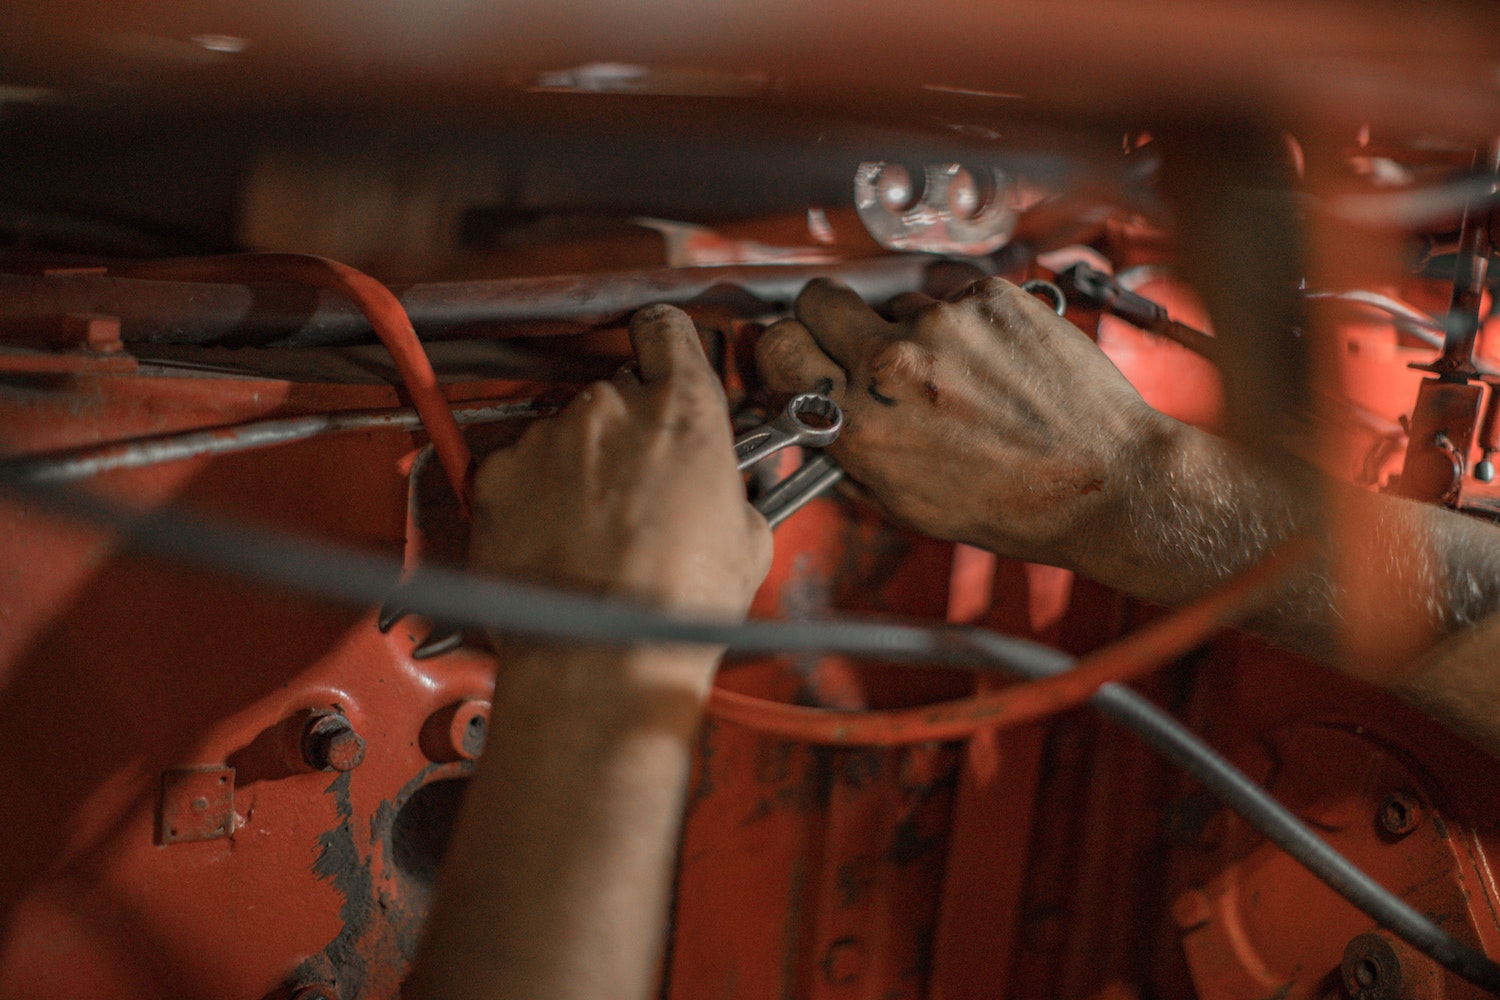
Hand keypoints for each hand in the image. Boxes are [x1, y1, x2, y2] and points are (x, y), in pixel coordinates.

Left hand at [470, 304, 772, 622]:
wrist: (601, 657)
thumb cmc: (674, 607)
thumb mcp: (748, 539)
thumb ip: (732, 489)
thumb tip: (726, 493)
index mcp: (681, 409)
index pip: (667, 330)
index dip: (665, 344)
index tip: (663, 358)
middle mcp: (609, 408)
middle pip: (616, 393)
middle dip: (627, 434)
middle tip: (640, 491)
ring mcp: (548, 438)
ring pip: (566, 435)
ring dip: (579, 468)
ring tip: (595, 532)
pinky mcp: (498, 474)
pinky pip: (518, 469)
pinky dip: (532, 496)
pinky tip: (556, 542)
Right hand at [754, 277, 1171, 565]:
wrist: (1104, 480)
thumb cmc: (1015, 503)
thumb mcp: (905, 503)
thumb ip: (850, 454)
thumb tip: (819, 422)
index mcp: (861, 421)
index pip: (777, 347)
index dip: (784, 350)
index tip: (798, 355)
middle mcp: (893, 363)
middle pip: (819, 300)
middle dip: (830, 320)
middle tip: (857, 343)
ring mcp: (943, 322)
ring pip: (895, 301)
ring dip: (911, 329)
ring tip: (957, 375)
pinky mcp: (990, 297)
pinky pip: (953, 296)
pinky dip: (967, 323)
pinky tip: (995, 363)